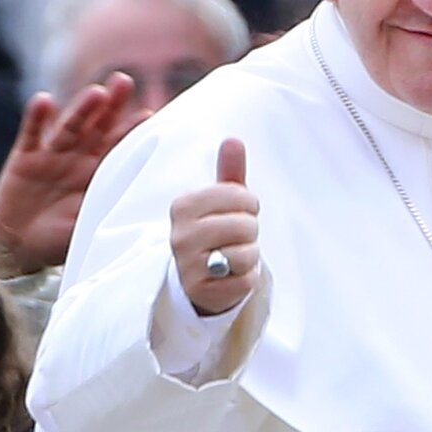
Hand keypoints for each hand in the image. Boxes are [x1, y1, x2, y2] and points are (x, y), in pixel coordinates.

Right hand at [0, 75, 142, 276]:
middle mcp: (79, 157)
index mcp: (100, 173)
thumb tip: (143, 215)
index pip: (119, 147)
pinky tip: (45, 100)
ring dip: (82, 109)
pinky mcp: (25, 158)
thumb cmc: (61, 237)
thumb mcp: (89, 228)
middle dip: (112, 105)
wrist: (20, 245)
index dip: (133, 130)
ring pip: (70, 127)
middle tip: (125, 82)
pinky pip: (31, 134)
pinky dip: (37, 118)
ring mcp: (52, 155)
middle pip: (98, 126)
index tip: (150, 113)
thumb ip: (109, 213)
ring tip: (96, 93)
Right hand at [170, 139, 261, 316]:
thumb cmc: (214, 232)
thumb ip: (229, 173)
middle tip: (237, 237)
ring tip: (233, 256)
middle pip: (245, 224)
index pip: (239, 195)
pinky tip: (232, 275)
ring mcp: (188, 266)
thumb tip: (233, 140)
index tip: (239, 212)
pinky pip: (246, 279)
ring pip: (247, 253)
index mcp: (182, 206)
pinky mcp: (202, 292)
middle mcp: (180, 236)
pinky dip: (247, 277)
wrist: (196, 280)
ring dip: (250, 255)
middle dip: (250, 231)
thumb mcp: (220, 202)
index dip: (249, 204)